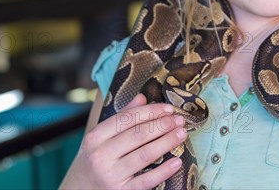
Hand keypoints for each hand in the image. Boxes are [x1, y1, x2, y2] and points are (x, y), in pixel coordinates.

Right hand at [61, 94, 186, 188]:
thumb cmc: (97, 159)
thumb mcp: (101, 137)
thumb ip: (122, 117)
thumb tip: (142, 97)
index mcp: (95, 137)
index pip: (127, 118)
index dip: (151, 111)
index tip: (169, 109)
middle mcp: (101, 155)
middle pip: (138, 135)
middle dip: (162, 125)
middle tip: (179, 120)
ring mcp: (111, 175)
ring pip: (145, 155)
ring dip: (167, 142)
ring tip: (182, 134)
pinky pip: (146, 181)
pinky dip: (163, 171)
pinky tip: (177, 161)